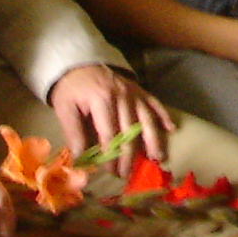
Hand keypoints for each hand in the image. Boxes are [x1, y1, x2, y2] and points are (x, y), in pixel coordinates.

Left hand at [46, 63, 172, 167]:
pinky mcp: (139, 89)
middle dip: (129, 155)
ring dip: (154, 140)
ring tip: (158, 158)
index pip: (109, 134)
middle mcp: (122, 96)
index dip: (110, 155)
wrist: (78, 62)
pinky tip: (172, 129)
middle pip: (130, 130)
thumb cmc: (71, 88)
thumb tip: (82, 159)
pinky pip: (155, 103)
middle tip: (127, 174)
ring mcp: (133, 92)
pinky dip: (164, 115)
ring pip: (147, 119)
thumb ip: (73, 133)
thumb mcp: (65, 108)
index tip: (110, 172)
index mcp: (102, 100)